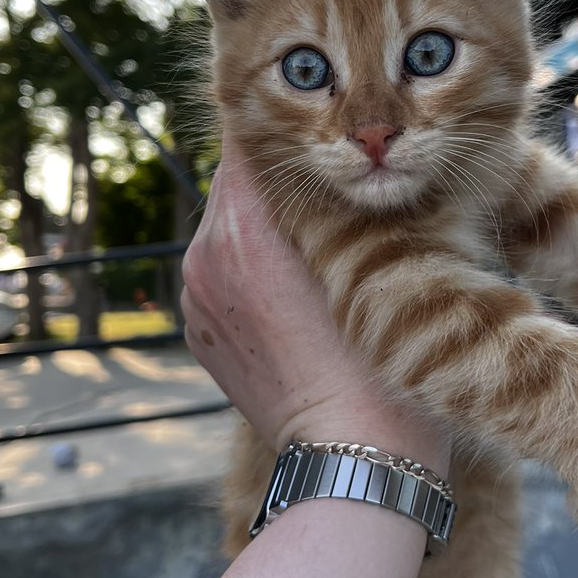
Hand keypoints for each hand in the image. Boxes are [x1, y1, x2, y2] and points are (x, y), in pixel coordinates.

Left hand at [181, 139, 449, 471]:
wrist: (354, 457)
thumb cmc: (381, 357)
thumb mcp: (372, 257)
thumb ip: (337, 196)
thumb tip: (328, 152)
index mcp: (241, 232)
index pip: (245, 140)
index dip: (283, 125)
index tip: (317, 121)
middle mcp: (204, 260)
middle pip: (235, 183)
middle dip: (279, 176)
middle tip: (331, 173)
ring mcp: (196, 302)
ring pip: (229, 230)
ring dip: (266, 223)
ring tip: (321, 238)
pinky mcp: (202, 335)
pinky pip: (223, 275)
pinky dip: (253, 268)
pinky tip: (298, 290)